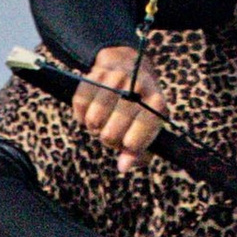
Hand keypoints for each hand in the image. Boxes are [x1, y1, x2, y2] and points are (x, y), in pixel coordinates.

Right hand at [70, 41, 166, 169]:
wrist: (132, 70)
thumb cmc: (140, 112)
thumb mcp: (148, 133)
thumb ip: (139, 155)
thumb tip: (123, 166)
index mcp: (156, 105)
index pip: (132, 143)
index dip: (126, 147)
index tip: (130, 140)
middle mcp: (138, 87)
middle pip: (110, 135)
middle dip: (109, 138)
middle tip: (115, 128)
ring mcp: (117, 77)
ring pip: (93, 120)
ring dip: (95, 125)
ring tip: (105, 118)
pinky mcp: (96, 73)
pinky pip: (80, 104)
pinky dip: (83, 112)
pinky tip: (94, 107)